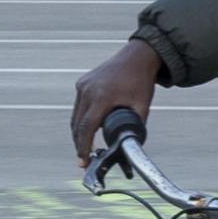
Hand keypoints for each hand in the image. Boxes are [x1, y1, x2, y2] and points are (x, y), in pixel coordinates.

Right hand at [71, 39, 161, 161]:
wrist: (136, 57)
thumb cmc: (141, 81)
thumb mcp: (142, 106)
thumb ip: (137, 127)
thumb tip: (132, 147)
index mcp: (102, 97)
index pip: (86, 128)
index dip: (83, 147)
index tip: (83, 161)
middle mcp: (88, 90)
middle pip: (77, 125)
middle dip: (79, 144)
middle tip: (83, 160)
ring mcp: (83, 85)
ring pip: (75, 116)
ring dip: (78, 133)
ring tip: (84, 148)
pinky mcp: (82, 83)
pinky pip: (78, 106)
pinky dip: (81, 119)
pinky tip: (87, 130)